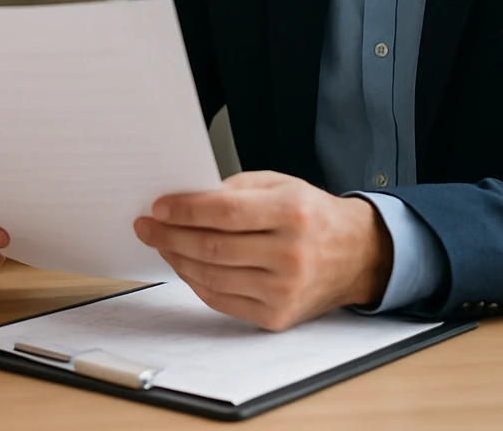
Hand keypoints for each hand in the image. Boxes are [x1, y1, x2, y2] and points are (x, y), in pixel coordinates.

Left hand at [133, 170, 392, 330]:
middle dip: (170, 235)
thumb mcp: (280, 185)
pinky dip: (196, 282)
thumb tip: (183, 200)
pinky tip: (184, 265)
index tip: (157, 207)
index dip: (184, 210)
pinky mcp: (277, 316)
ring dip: (177, 259)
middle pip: (212, 247)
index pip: (224, 212)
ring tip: (161, 243)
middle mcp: (290, 255)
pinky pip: (222, 300)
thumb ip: (234, 189)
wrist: (356, 255)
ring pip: (212, 276)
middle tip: (146, 226)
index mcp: (291, 213)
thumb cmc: (311, 215)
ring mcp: (284, 290)